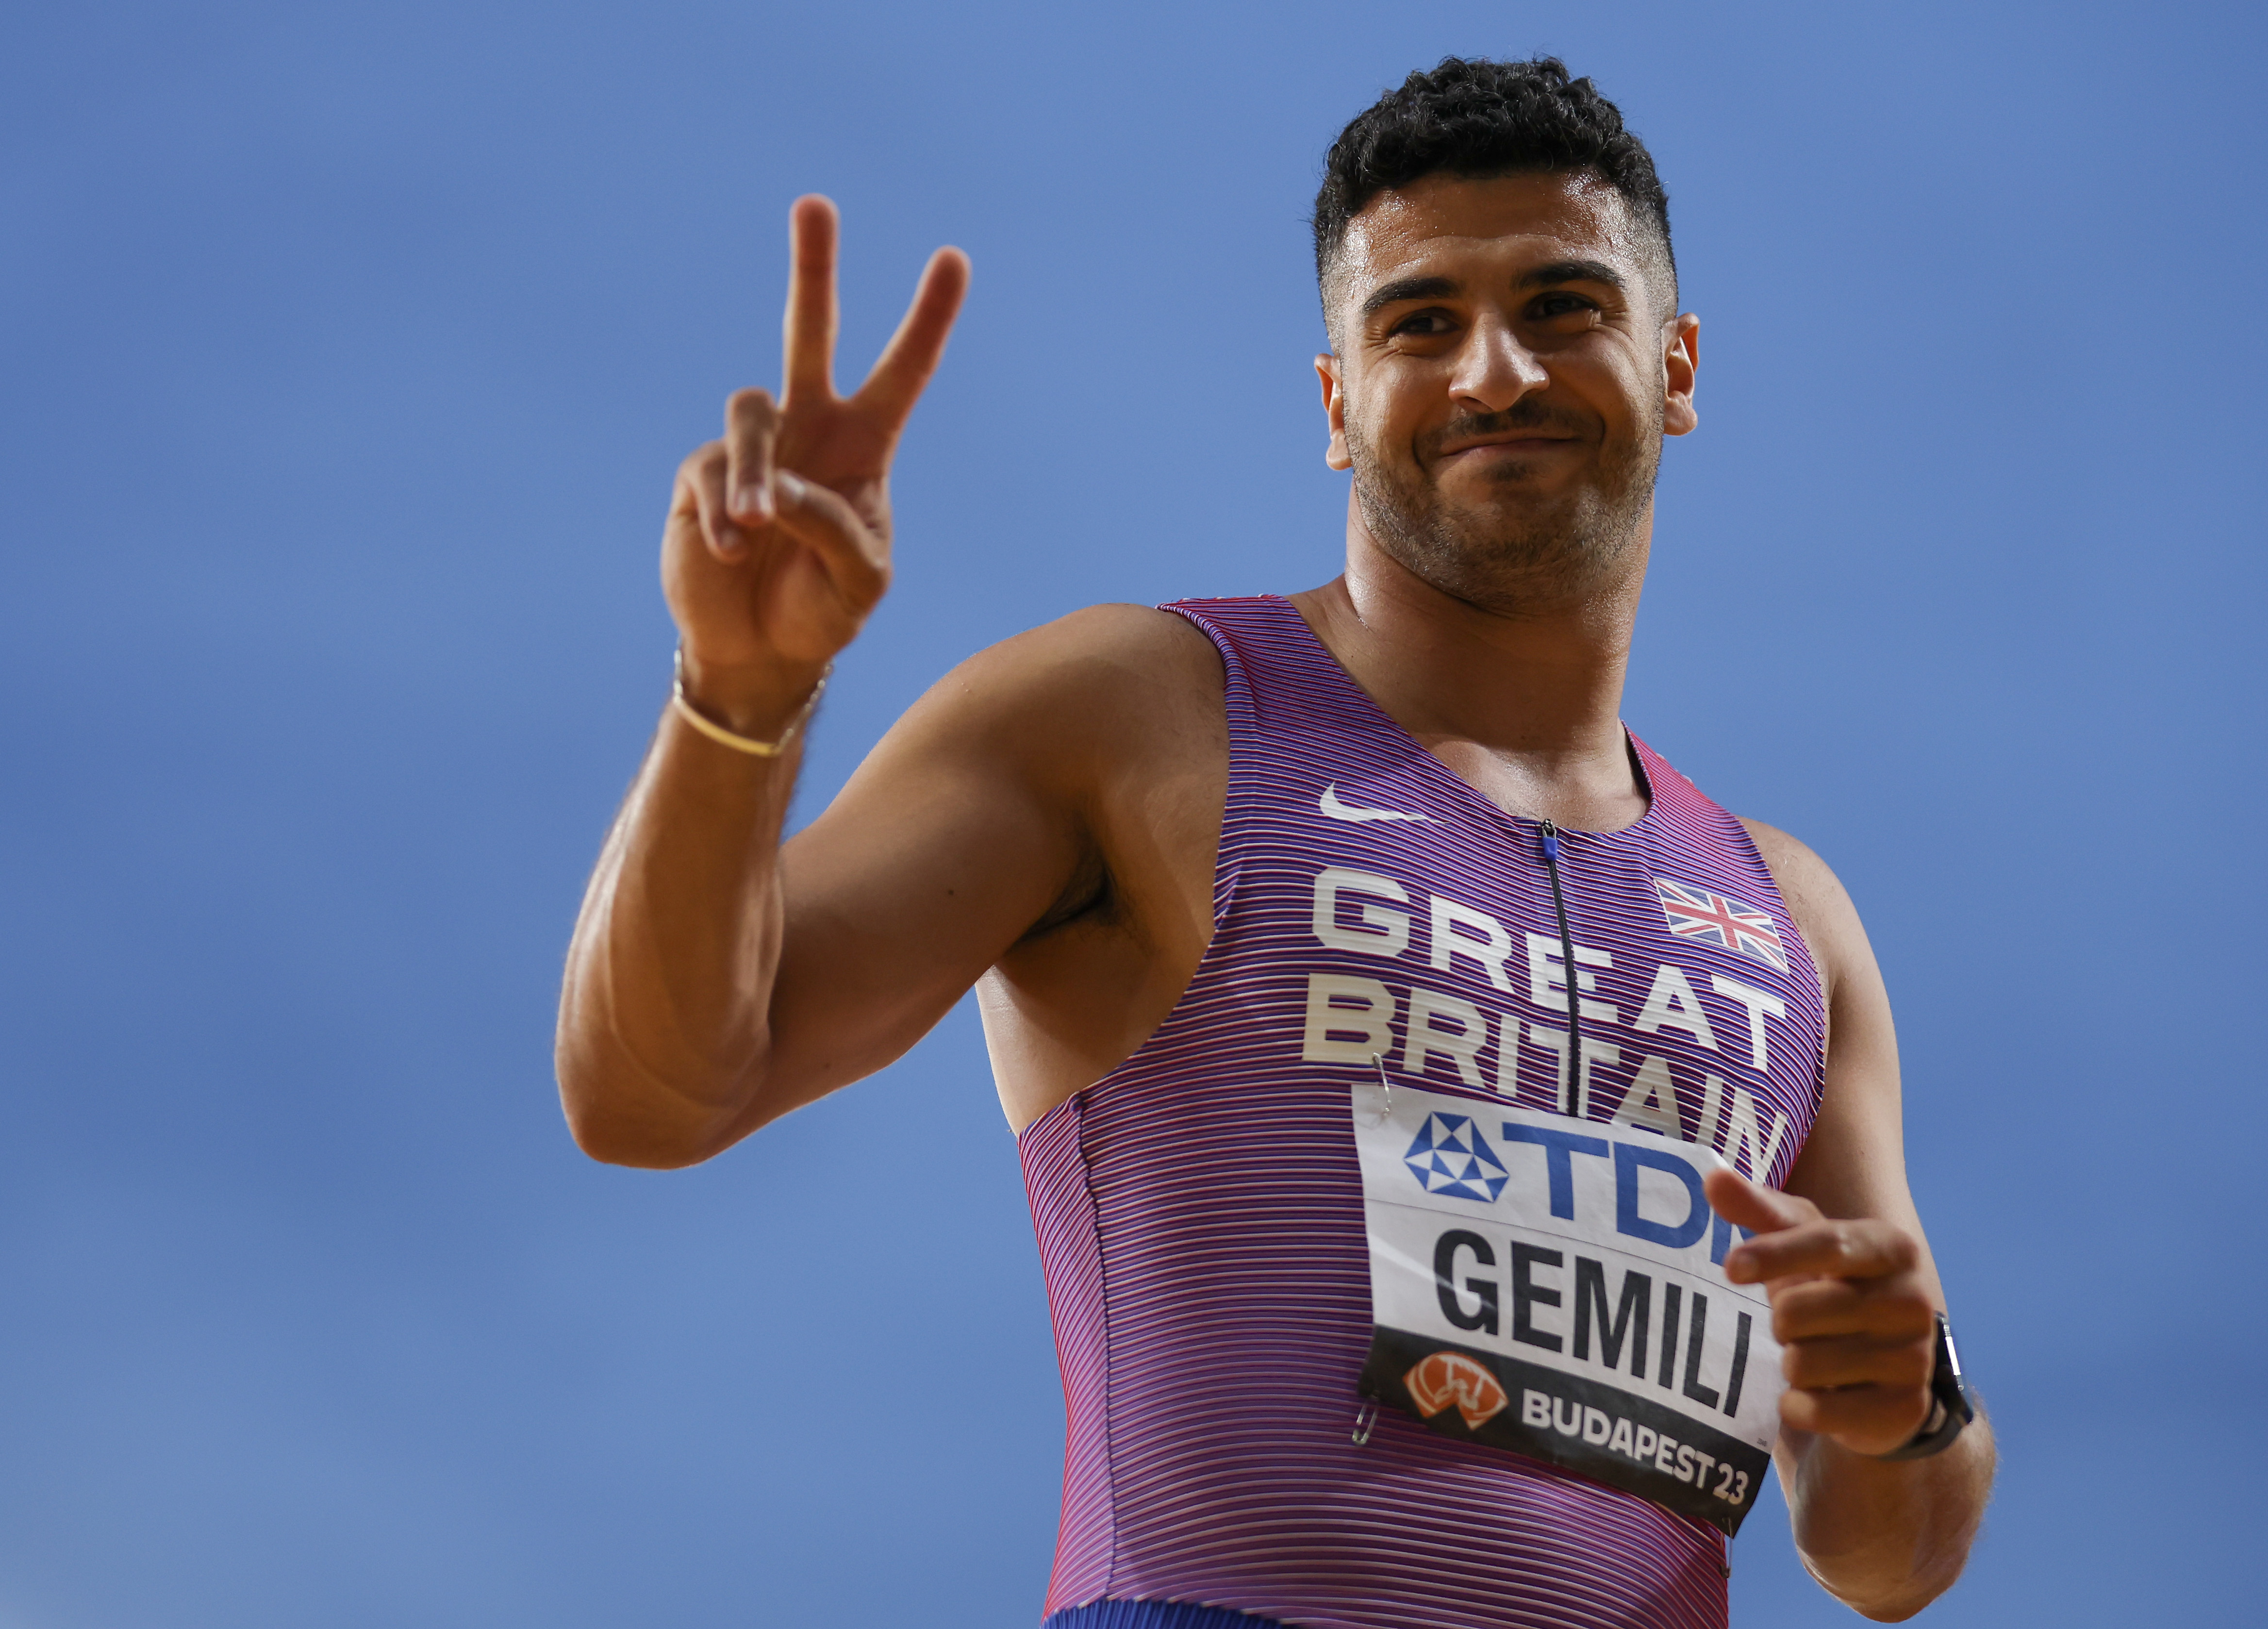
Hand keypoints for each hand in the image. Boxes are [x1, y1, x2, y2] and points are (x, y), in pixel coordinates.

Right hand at [664, 195, 968, 729]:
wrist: (760, 651)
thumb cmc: (822, 610)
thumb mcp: (860, 583)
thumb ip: (838, 532)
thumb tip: (784, 491)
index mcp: (865, 447)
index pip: (903, 373)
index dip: (927, 318)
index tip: (953, 260)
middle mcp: (809, 430)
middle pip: (810, 335)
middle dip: (813, 270)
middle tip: (815, 204)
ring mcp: (754, 447)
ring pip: (753, 410)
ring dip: (760, 470)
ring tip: (760, 528)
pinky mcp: (701, 472)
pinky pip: (714, 471)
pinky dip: (726, 514)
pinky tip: (732, 551)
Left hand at [1707, 1169, 1937, 1457]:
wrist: (1886, 1369)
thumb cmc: (1833, 1288)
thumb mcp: (1803, 1244)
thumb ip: (1761, 1211)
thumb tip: (1712, 1177)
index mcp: (1891, 1248)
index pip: (1825, 1244)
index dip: (1773, 1255)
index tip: (1730, 1268)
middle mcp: (1913, 1300)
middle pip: (1798, 1312)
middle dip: (1782, 1321)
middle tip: (1800, 1323)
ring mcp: (1914, 1358)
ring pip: (1803, 1363)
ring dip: (1792, 1363)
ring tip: (1817, 1354)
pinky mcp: (1904, 1409)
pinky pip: (1817, 1410)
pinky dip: (1800, 1406)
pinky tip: (1820, 1395)